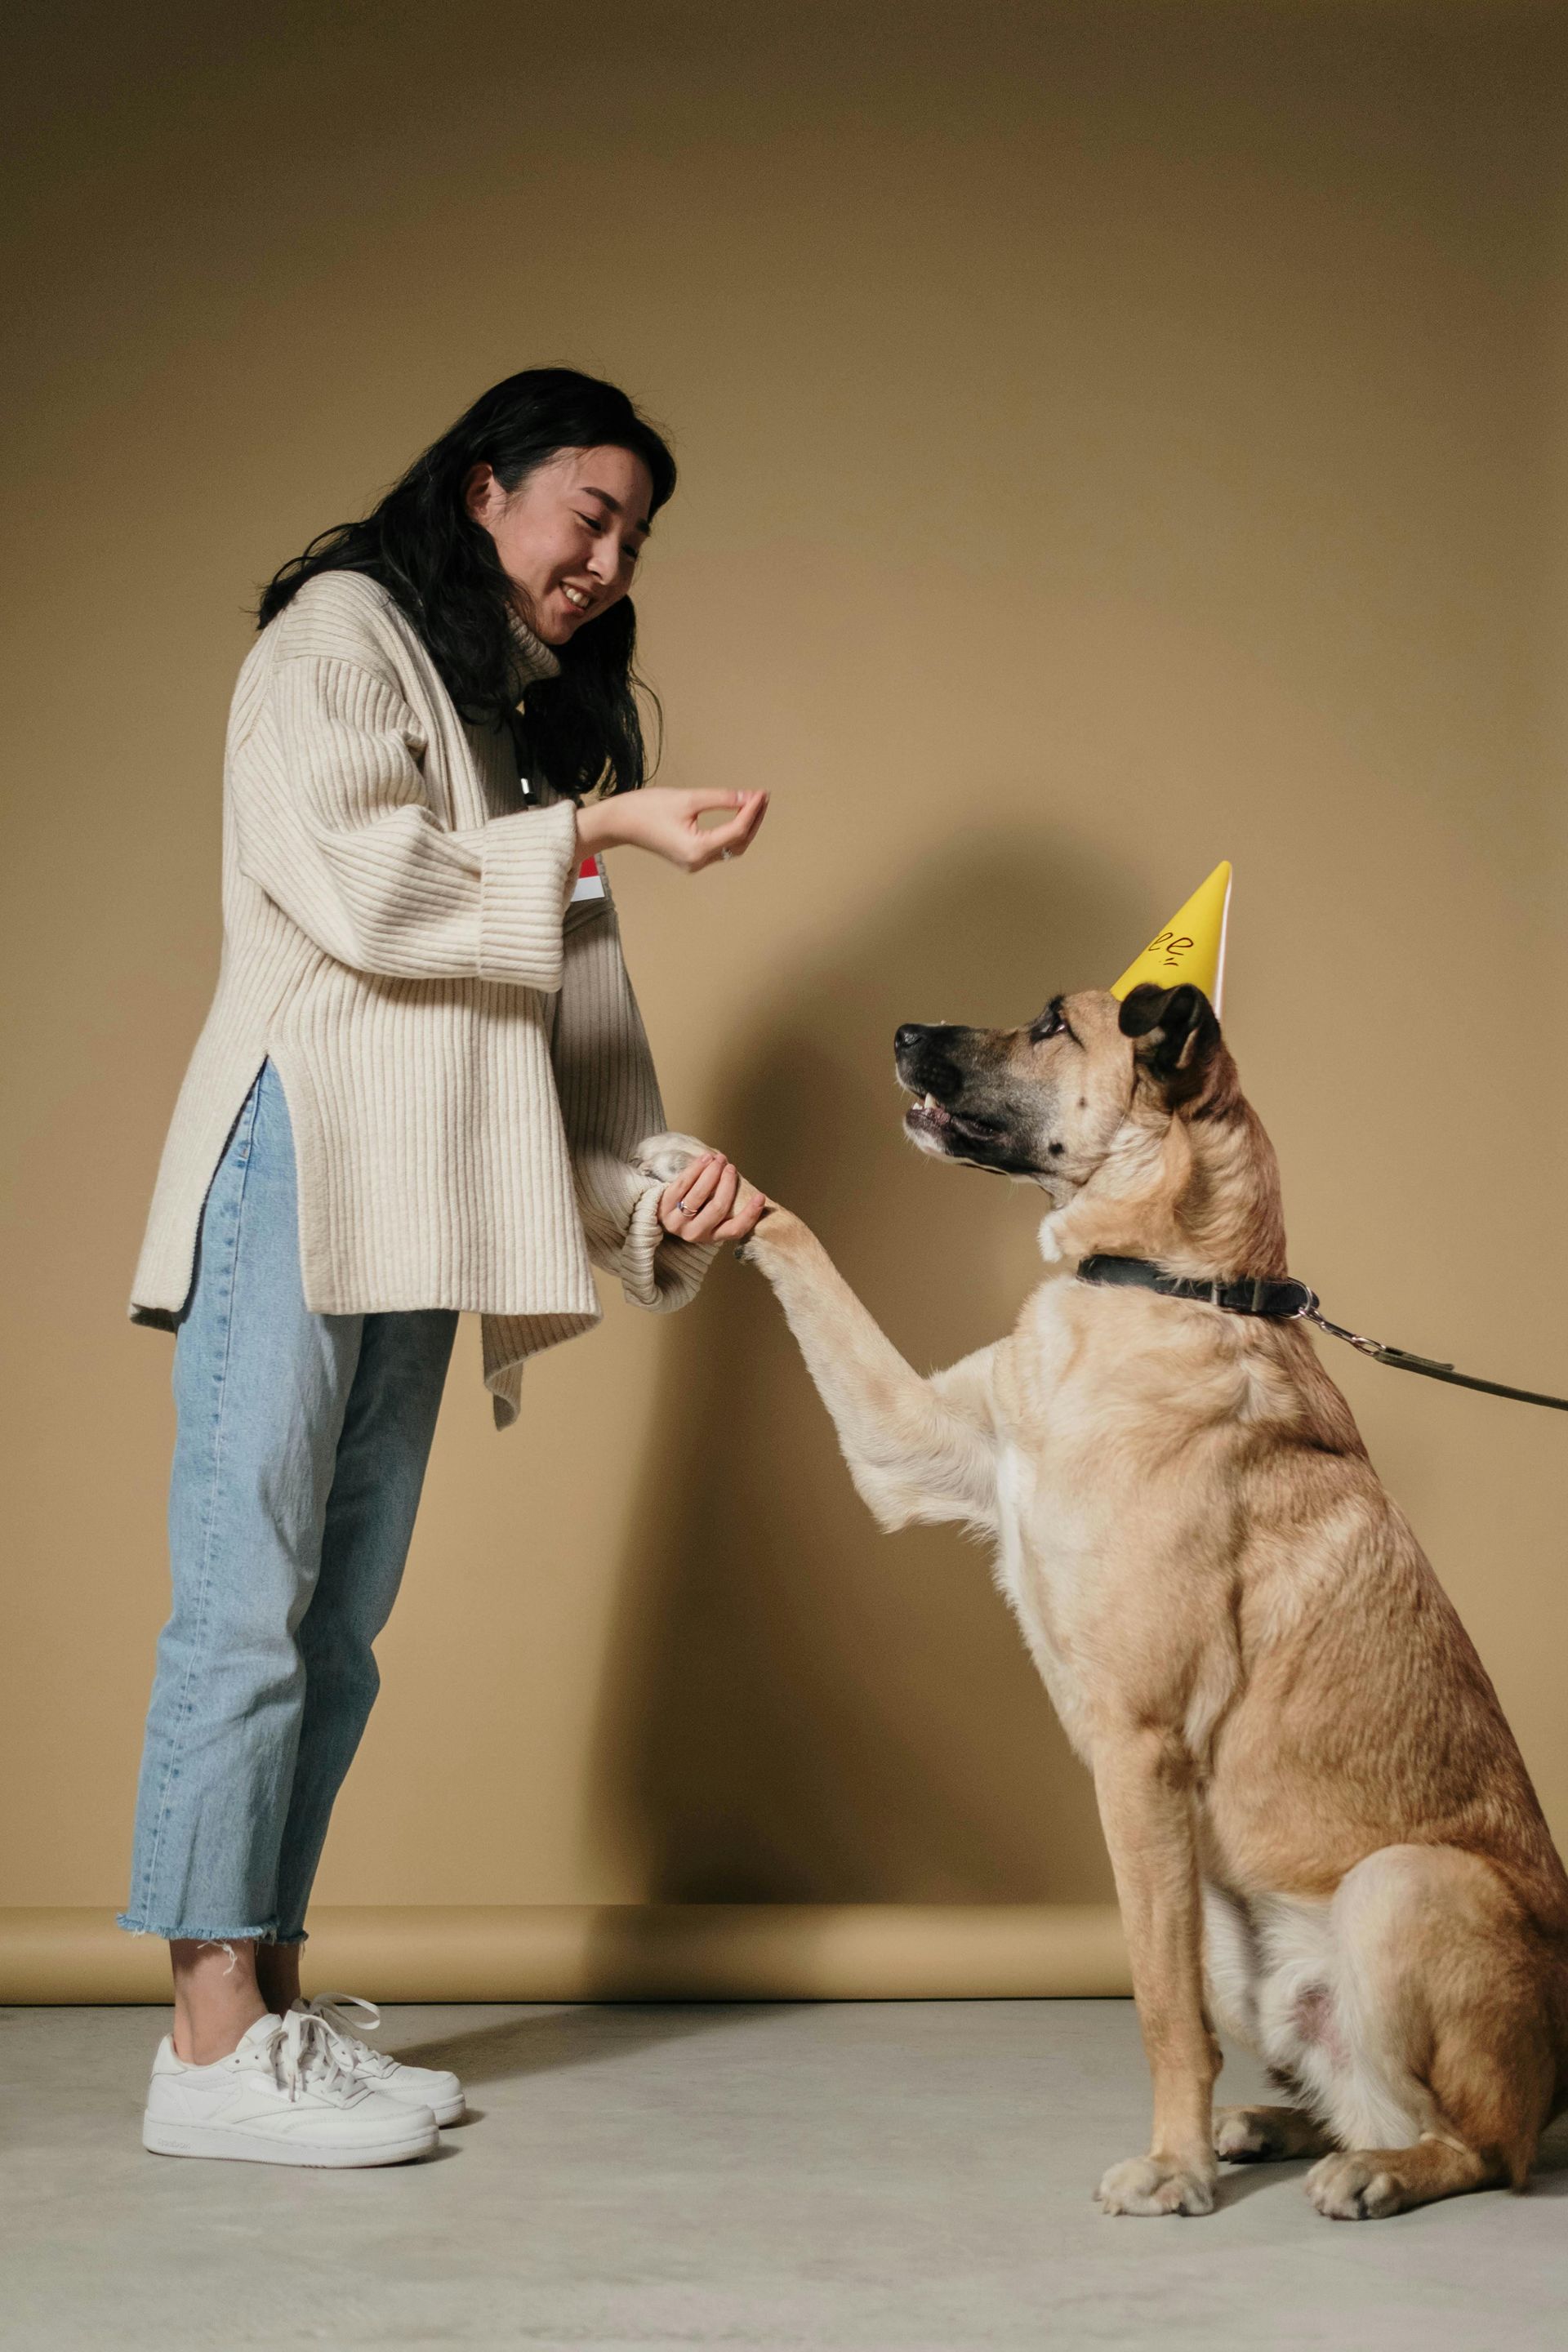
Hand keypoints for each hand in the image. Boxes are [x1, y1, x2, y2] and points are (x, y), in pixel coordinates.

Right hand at [576, 788, 767, 872]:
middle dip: (753, 820)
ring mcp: (694, 863)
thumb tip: (748, 796)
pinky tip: (739, 815)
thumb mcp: (687, 799)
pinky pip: (719, 848)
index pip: (737, 830)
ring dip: (745, 827)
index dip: (752, 810)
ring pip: (731, 848)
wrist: (618, 822)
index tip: (761, 793)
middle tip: (762, 797)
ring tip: (755, 804)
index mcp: (697, 849)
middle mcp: (698, 861)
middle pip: (739, 843)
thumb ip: (721, 798)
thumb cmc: (646, 808)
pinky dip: (732, 832)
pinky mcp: (690, 858)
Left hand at [656, 1152, 769, 1244]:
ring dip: (711, 1173)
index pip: (735, 1230)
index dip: (749, 1214)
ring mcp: (677, 1221)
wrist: (660, 1215)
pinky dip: (696, 1169)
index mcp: (712, 1237)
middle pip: (717, 1208)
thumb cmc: (694, 1212)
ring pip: (698, 1195)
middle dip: (727, 1185)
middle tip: (731, 1168)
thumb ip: (725, 1206)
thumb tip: (744, 1184)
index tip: (760, 1196)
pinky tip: (705, 1158)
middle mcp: (695, 1232)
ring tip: (719, 1159)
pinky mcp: (664, 1205)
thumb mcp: (710, 1217)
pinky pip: (683, 1184)